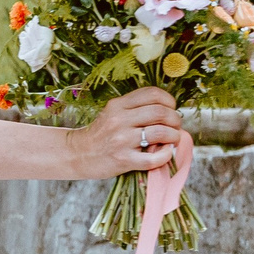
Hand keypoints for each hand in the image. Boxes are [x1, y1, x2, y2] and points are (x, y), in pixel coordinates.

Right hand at [69, 88, 185, 178]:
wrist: (78, 155)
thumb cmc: (100, 135)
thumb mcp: (112, 113)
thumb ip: (135, 109)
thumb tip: (167, 111)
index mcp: (118, 105)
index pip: (152, 94)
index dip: (169, 100)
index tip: (170, 109)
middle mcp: (119, 120)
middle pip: (161, 112)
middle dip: (175, 119)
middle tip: (174, 126)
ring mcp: (121, 140)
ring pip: (161, 132)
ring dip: (174, 136)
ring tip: (172, 139)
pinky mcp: (124, 160)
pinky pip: (154, 158)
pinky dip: (166, 155)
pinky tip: (165, 153)